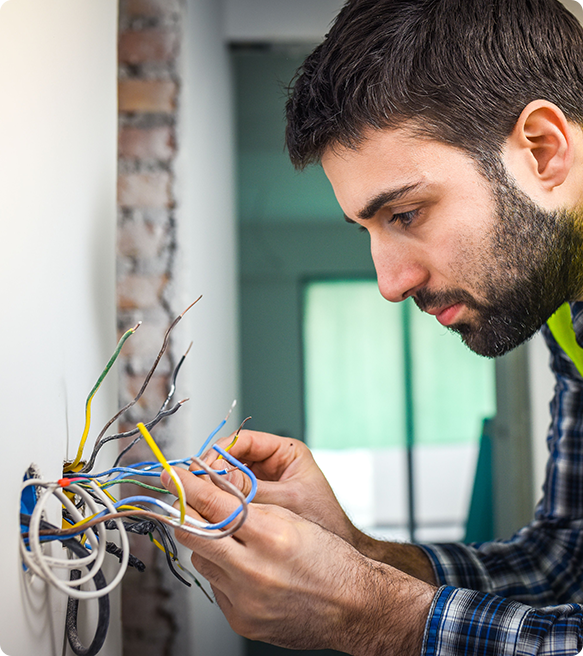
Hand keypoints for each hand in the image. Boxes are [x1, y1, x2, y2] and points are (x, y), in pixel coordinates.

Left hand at [162, 466, 434, 654]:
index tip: (173, 475)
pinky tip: (242, 567)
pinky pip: (216, 586)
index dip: (190, 486)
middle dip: (184, 513)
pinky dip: (222, 571)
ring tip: (229, 538)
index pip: (217, 504)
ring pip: (203, 560)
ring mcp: (245, 599)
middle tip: (179, 499)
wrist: (353, 607)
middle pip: (197, 534)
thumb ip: (251, 507)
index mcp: (273, 537)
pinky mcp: (242, 620)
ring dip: (207, 544)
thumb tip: (212, 494)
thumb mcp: (294, 519)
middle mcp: (255, 570)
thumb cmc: (330, 559)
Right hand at [202, 430, 358, 544]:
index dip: (219, 452)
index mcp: (285, 452)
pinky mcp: (256, 501)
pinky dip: (219, 503)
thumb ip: (251, 491)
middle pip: (230, 457)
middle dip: (211, 471)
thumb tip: (214, 480)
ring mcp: (262, 481)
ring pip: (227, 478)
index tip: (203, 467)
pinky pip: (231, 497)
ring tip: (200, 500)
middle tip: (194, 485)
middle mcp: (272, 463)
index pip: (243, 440)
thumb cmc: (324, 522)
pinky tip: (210, 512)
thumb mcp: (286, 502)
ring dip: (213, 488)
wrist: (334, 560)